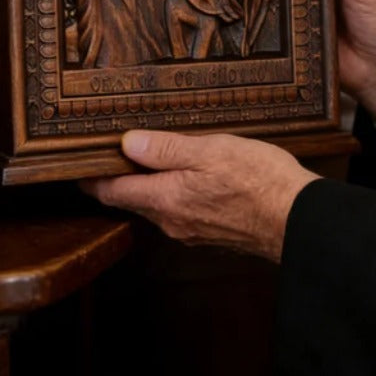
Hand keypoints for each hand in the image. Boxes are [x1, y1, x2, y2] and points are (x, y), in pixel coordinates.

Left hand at [82, 131, 317, 261]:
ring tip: (152, 155)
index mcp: (166, 199)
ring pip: (159, 205)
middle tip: (114, 149)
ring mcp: (192, 231)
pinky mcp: (213, 232)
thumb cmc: (258, 181)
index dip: (91, 177)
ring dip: (151, 184)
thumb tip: (127, 143)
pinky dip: (176, 192)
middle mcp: (173, 221)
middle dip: (121, 177)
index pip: (112, 192)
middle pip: (133, 199)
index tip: (78, 163)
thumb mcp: (210, 151)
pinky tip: (190, 175)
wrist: (297, 220)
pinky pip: (182, 211)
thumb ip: (166, 149)